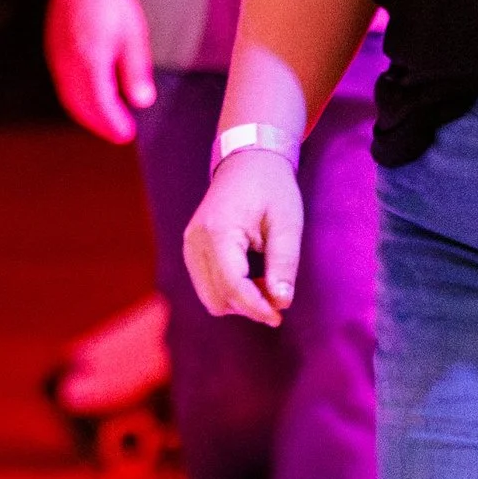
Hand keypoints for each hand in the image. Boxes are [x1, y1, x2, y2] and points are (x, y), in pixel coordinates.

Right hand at [46, 0, 156, 143]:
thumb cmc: (111, 3)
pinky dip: (76, 98)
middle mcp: (68, 63)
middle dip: (99, 123)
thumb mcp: (133, 37)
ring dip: (87, 113)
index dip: (113, 122)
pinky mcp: (53, 49)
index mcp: (90, 61)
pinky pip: (63, 83)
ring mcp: (57, 57)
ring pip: (69, 96)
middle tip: (118, 134)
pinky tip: (90, 98)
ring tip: (106, 121)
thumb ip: (136, 72)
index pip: (100, 104)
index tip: (126, 134)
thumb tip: (141, 101)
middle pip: (81, 105)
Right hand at [185, 149, 303, 327]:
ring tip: (268, 280)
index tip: (279, 317)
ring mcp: (189, 245)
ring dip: (240, 300)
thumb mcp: (287, 223)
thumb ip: (284, 264)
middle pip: (218, 297)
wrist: (248, 161)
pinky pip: (207, 285)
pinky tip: (253, 275)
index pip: (232, 286)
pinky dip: (230, 290)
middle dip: (250, 304)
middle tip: (279, 291)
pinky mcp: (191, 249)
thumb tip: (281, 302)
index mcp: (218, 232)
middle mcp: (195, 241)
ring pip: (210, 296)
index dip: (256, 307)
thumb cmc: (272, 188)